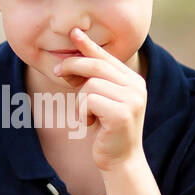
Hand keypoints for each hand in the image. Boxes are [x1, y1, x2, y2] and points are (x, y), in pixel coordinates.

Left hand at [52, 26, 147, 170]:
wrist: (120, 161)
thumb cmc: (107, 130)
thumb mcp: (101, 101)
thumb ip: (94, 81)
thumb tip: (72, 59)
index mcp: (133, 81)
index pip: (107, 58)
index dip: (89, 45)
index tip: (74, 33)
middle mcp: (136, 87)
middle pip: (97, 66)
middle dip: (73, 66)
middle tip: (57, 72)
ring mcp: (132, 100)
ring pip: (90, 85)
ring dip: (80, 102)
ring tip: (89, 116)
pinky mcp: (122, 114)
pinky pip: (89, 100)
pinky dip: (82, 113)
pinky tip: (91, 124)